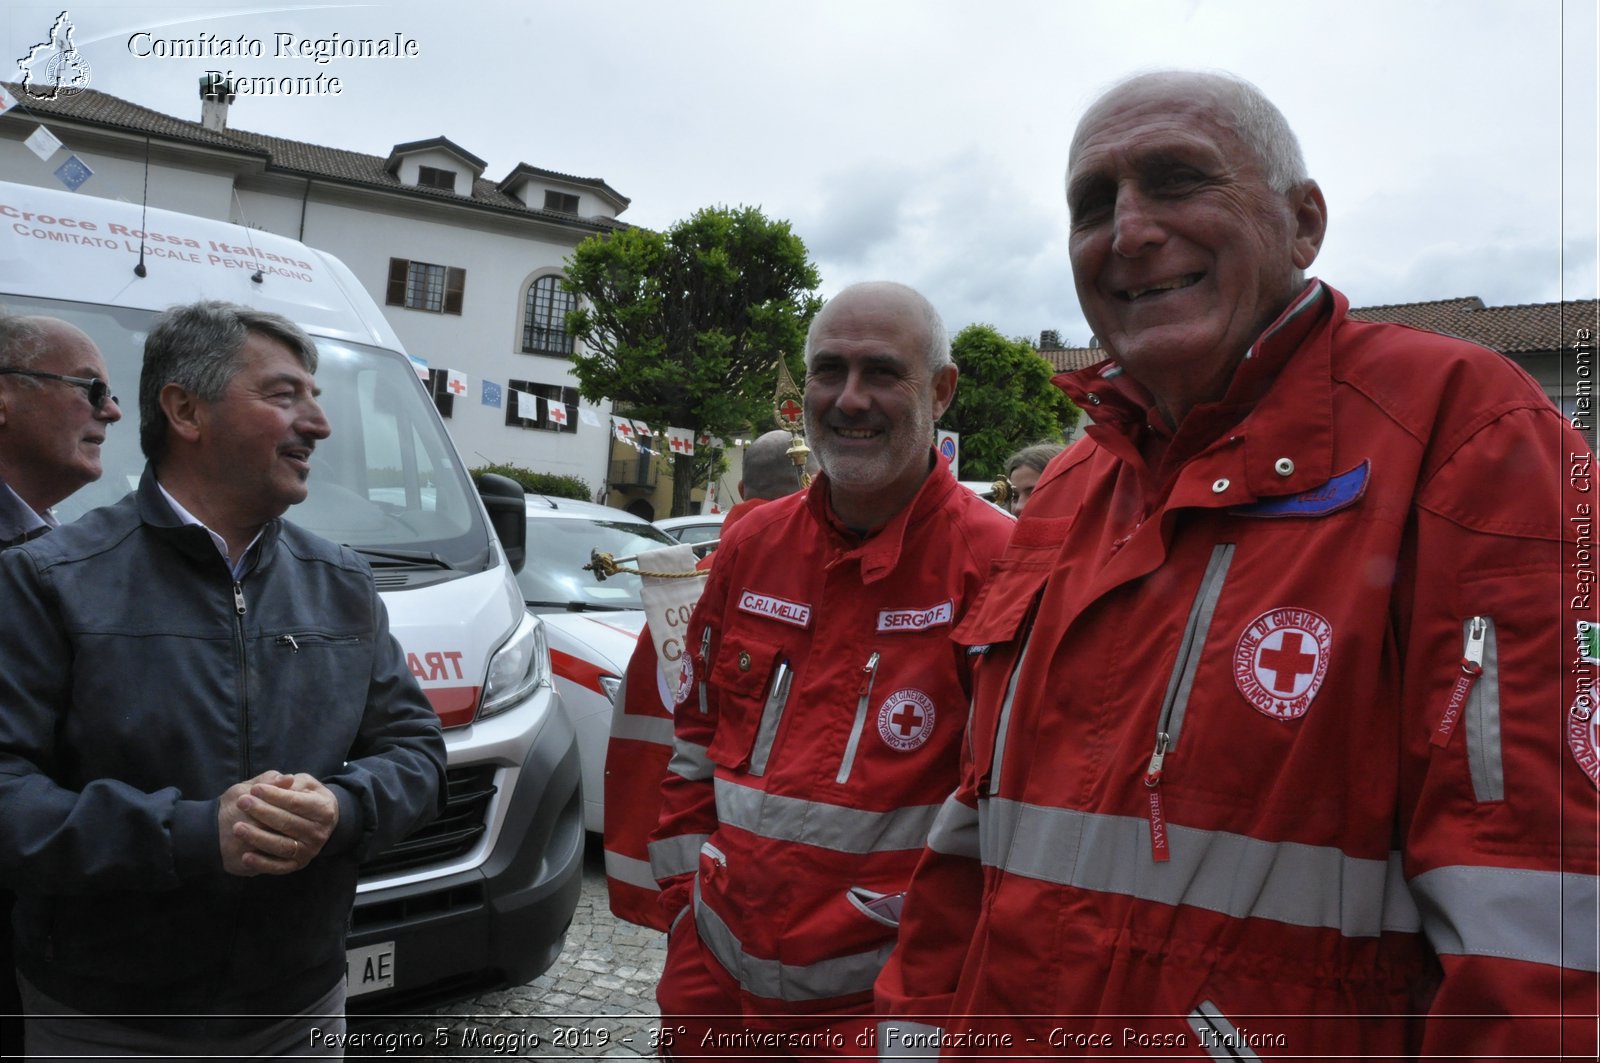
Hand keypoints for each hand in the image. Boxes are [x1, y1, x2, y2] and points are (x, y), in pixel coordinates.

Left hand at [218, 771, 339, 875]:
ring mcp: (309, 850)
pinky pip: (279, 867)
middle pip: (287, 823)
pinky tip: (245, 856)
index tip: (254, 788)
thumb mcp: (305, 784)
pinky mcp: (298, 864)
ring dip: (258, 838)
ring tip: (237, 828)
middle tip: (241, 802)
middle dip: (262, 812)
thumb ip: (291, 782)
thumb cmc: (308, 798)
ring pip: (281, 846)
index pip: (296, 802)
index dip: (274, 795)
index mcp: (324, 809)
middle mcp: (319, 832)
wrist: (322, 823)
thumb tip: (284, 779)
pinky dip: (262, 863)